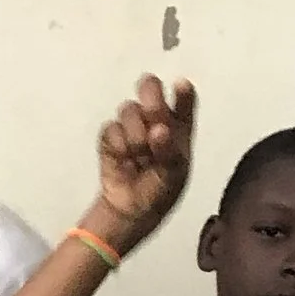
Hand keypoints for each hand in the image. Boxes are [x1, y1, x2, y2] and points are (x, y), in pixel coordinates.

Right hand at [88, 75, 194, 253]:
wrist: (130, 210)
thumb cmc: (160, 190)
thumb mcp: (174, 173)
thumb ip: (169, 149)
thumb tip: (158, 129)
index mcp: (179, 125)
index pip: (184, 98)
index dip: (182, 90)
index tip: (180, 85)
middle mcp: (155, 119)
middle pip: (150, 88)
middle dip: (151, 98)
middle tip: (153, 115)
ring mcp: (131, 126)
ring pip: (128, 109)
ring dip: (134, 132)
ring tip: (139, 156)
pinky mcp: (110, 137)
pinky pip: (110, 128)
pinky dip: (116, 145)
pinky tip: (123, 160)